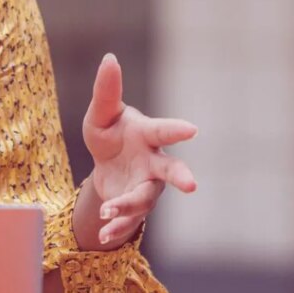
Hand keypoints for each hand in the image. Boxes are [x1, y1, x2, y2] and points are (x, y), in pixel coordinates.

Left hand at [74, 54, 197, 250]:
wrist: (106, 164)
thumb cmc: (110, 133)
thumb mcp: (100, 113)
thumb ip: (106, 91)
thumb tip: (109, 58)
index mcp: (147, 135)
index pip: (163, 130)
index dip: (176, 130)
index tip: (192, 129)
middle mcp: (154, 163)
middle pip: (171, 170)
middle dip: (181, 177)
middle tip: (192, 185)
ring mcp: (147, 187)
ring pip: (145, 199)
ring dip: (128, 206)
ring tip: (108, 211)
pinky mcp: (136, 207)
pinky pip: (130, 220)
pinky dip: (117, 227)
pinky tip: (104, 235)